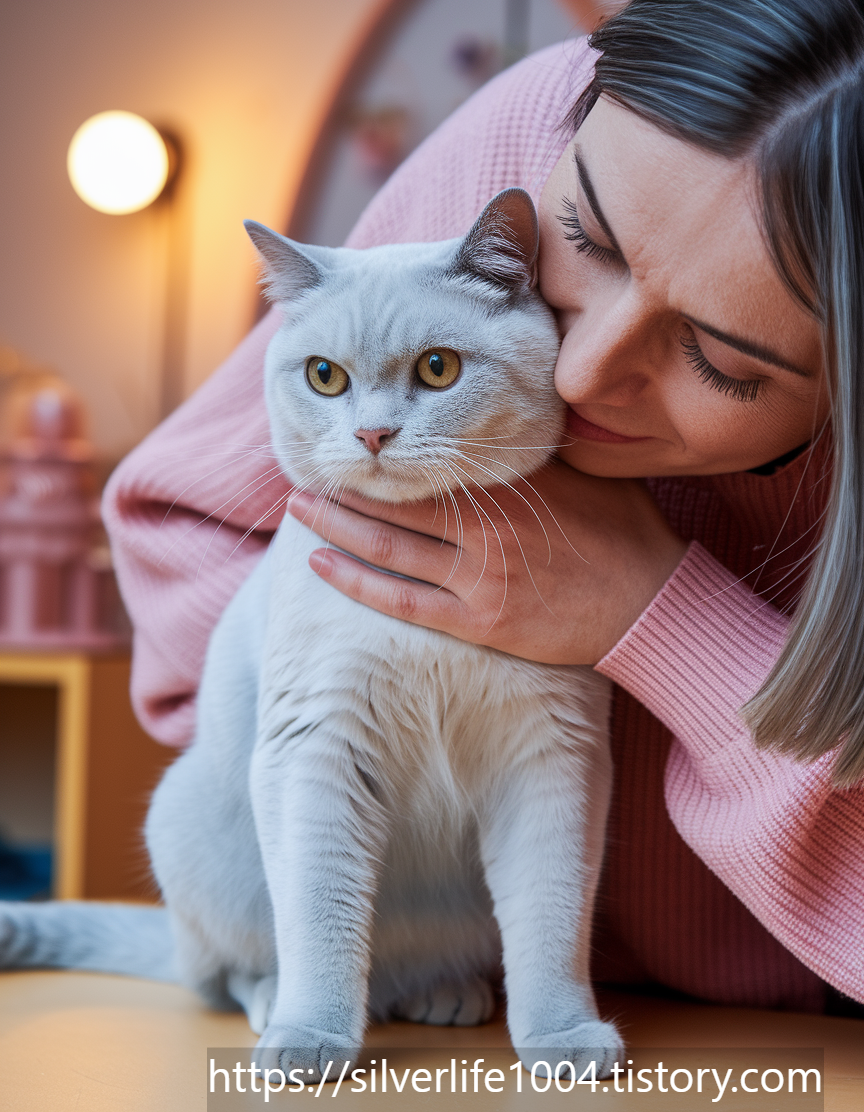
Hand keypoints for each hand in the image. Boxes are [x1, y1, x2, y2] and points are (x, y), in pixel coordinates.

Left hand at [286, 459, 687, 665]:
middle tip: (307, 471)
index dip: (389, 456)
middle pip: (400, 504)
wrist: (652, 605)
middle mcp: (486, 528)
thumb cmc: (625, 533)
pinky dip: (359, 584)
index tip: (359, 441)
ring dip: (338, 528)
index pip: (434, 464)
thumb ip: (537, 451)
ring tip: (300, 509)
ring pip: (391, 549)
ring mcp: (479, 578)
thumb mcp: (588, 473)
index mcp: (510, 488)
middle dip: (349, 488)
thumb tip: (502, 416)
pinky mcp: (480, 622)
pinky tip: (322, 566)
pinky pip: (405, 603)